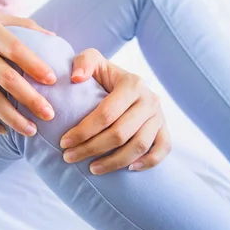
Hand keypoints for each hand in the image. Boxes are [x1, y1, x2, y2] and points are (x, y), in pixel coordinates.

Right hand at [0, 12, 56, 135]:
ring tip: (31, 131)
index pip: (14, 48)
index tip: (53, 81)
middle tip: (50, 115)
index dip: (34, 65)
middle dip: (29, 98)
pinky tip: (3, 131)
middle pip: (4, 77)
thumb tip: (55, 39)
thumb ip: (23, 25)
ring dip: (11, 117)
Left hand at [60, 49, 170, 173]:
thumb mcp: (92, 59)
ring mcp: (159, 116)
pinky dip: (148, 162)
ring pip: (139, 146)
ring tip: (91, 168)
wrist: (123, 80)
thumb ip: (83, 62)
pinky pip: (162, 149)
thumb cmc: (102, 74)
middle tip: (69, 157)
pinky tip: (128, 169)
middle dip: (91, 149)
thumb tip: (77, 78)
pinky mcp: (164, 128)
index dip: (83, 131)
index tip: (64, 142)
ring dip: (114, 162)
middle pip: (120, 133)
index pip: (106, 114)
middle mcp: (149, 100)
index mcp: (132, 84)